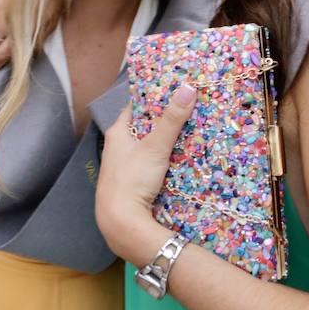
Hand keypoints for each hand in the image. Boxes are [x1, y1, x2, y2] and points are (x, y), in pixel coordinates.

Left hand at [95, 85, 196, 261]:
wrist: (121, 221)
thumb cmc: (132, 180)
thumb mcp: (154, 147)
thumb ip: (171, 120)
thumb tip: (187, 88)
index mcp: (117, 133)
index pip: (136, 108)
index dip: (154, 99)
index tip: (174, 91)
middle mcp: (118, 147)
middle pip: (144, 128)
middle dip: (164, 122)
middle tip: (189, 111)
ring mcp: (125, 166)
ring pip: (149, 148)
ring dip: (166, 143)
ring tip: (190, 133)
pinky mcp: (133, 183)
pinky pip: (151, 165)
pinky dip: (164, 160)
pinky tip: (180, 160)